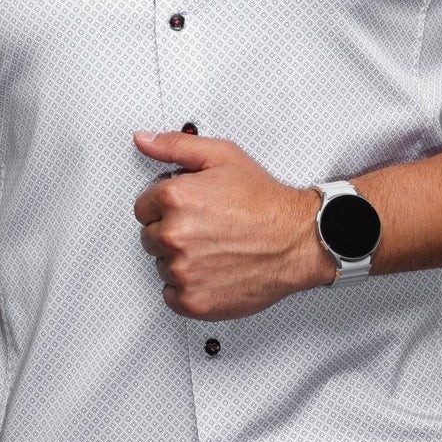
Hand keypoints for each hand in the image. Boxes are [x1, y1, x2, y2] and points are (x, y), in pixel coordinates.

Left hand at [132, 130, 334, 319]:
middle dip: (172, 231)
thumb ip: (176, 146)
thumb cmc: (266, 203)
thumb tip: (144, 140)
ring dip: (180, 260)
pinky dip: (187, 288)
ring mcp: (183, 271)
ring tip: (213, 249)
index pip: (142, 207)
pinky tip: (211, 271)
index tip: (188, 209)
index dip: (165, 206)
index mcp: (175, 199)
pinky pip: (171, 295)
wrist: (299, 240)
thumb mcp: (222, 156)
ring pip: (161, 266)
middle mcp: (174, 236)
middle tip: (206, 228)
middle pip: (150, 237)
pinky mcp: (193, 300)